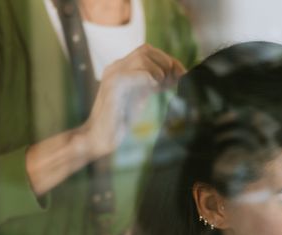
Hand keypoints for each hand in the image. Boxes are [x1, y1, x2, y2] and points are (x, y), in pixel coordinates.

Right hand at [83, 43, 185, 157]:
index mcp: (123, 68)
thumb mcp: (141, 96)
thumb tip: (176, 76)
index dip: (167, 59)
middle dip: (166, 61)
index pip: (148, 52)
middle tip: (177, 77)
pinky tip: (154, 86)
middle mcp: (116, 67)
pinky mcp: (113, 88)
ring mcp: (113, 76)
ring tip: (163, 84)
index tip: (182, 72)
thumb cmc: (120, 120)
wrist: (99, 136)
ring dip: (158, 69)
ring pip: (141, 57)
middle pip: (145, 49)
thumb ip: (154, 84)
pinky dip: (148, 77)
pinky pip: (132, 73)